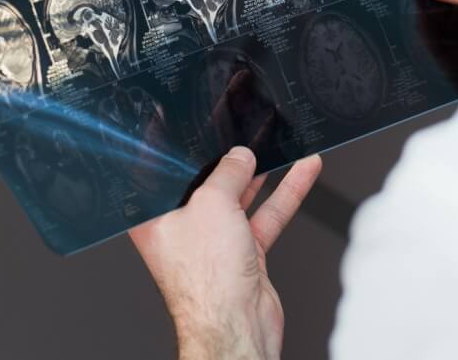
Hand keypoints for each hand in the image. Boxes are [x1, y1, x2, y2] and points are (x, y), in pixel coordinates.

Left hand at [129, 147, 323, 359]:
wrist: (236, 327)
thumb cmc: (206, 280)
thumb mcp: (212, 204)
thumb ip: (227, 174)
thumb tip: (239, 157)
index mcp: (155, 218)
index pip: (167, 175)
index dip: (183, 152)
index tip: (200, 131)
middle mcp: (182, 229)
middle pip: (207, 184)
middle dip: (229, 161)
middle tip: (244, 135)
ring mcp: (214, 243)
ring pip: (241, 198)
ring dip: (263, 174)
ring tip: (278, 146)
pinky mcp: (244, 254)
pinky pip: (265, 216)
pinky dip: (285, 195)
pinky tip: (302, 173)